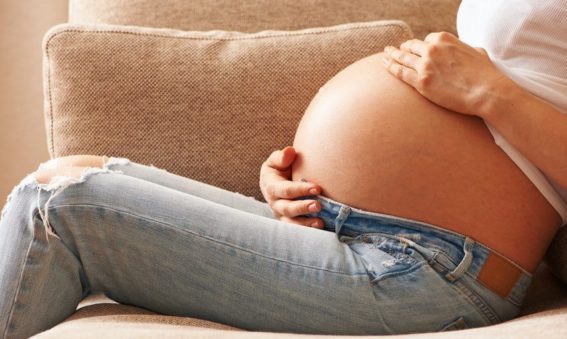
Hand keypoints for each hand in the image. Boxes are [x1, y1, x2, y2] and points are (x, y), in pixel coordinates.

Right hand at [259, 146, 324, 228]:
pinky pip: (297, 230)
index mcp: (271, 186)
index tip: (317, 188)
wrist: (277, 181)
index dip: (300, 190)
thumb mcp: (276, 160)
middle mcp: (275, 203)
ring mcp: (281, 215)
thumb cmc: (279, 168)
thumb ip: (281, 157)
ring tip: (320, 222)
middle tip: (318, 205)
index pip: (285, 190)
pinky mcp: (289, 222)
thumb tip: (290, 152)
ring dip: (305, 224)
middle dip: (302, 208)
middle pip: (287, 208)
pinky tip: (321, 228)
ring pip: (291, 223)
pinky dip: (308, 230)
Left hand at [382, 31, 516, 116]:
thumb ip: (463, 48)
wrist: (486, 92)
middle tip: (395, 49)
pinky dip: (391, 68)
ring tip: (385, 55)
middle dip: (403, 48)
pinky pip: (400, 72)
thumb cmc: (485, 74)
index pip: (427, 39)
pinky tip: (385, 65)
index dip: (422, 45)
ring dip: (392, 55)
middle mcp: (432, 49)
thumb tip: (462, 50)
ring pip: (403, 58)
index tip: (417, 49)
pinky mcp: (421, 82)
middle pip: (411, 46)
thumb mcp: (475, 51)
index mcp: (445, 39)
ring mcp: (425, 65)